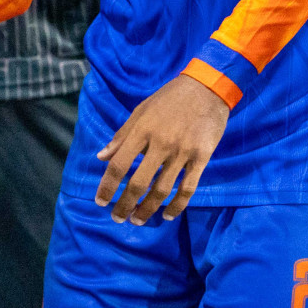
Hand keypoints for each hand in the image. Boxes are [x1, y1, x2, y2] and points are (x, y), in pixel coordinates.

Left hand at [96, 74, 228, 223]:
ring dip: (148, 209)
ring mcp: (183, 152)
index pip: (119, 165)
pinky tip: (167, 215)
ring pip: (162, 190)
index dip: (107, 186)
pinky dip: (177, 205)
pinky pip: (188, 188)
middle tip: (117, 218)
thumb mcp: (141, 110)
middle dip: (125, 204)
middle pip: (139, 183)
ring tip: (138, 220)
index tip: (100, 201)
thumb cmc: (169, 98)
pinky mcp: (202, 157)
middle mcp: (160, 143)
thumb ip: (121, 135)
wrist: (207, 87)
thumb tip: (101, 157)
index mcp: (142, 130)